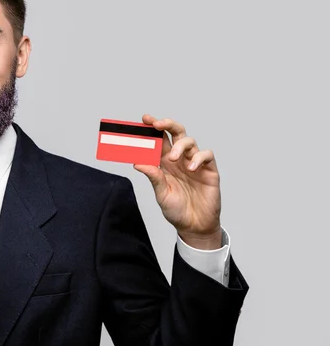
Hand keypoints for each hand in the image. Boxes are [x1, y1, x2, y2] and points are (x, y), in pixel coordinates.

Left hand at [133, 114, 221, 249]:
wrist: (194, 226)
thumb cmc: (176, 210)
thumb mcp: (161, 194)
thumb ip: (153, 177)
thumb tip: (137, 163)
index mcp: (164, 163)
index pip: (159, 140)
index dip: (152, 128)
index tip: (144, 119)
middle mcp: (179, 160)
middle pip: (176, 133)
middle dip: (167, 124)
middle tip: (157, 124)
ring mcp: (195, 163)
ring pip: (190, 141)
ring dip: (180, 145)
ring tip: (174, 158)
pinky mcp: (209, 171)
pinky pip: (207, 155)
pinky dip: (199, 157)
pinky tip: (191, 168)